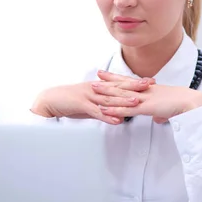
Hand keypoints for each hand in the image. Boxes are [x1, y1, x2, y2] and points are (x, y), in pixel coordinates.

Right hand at [30, 74, 155, 124]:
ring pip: (109, 98)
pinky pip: (96, 111)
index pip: (120, 83)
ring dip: (123, 100)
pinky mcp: (81, 105)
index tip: (149, 81)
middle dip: (134, 87)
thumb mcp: (91, 103)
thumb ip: (104, 107)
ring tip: (137, 102)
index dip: (135, 82)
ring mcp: (89, 96)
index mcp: (99, 87)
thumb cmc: (71, 102)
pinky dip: (107, 116)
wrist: (51, 100)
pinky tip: (117, 120)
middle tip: (149, 85)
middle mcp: (96, 89)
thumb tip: (118, 113)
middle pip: (118, 87)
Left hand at [93, 72, 201, 122]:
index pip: (131, 82)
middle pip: (123, 85)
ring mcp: (145, 99)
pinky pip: (126, 110)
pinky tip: (104, 110)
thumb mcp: (170, 110)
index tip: (109, 74)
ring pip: (122, 95)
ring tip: (93, 89)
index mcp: (152, 90)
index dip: (119, 78)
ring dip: (106, 93)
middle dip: (108, 81)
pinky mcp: (146, 108)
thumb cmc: (185, 105)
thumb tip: (158, 119)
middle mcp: (146, 92)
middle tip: (96, 76)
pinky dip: (114, 110)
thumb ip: (161, 113)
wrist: (193, 103)